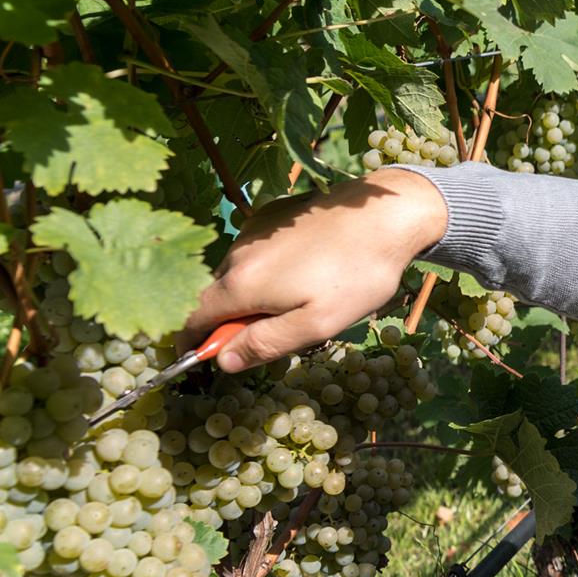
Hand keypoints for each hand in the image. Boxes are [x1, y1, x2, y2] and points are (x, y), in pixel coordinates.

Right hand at [183, 168, 448, 371]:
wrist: (386, 214)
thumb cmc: (356, 275)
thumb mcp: (316, 324)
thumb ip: (265, 343)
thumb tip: (223, 361)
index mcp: (241, 284)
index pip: (192, 319)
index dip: (191, 343)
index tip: (199, 360)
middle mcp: (237, 253)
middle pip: (214, 296)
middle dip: (231, 321)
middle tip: (276, 333)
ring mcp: (253, 230)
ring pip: (236, 273)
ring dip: (251, 294)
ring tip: (299, 300)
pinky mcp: (272, 215)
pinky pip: (255, 251)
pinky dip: (265, 269)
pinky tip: (303, 271)